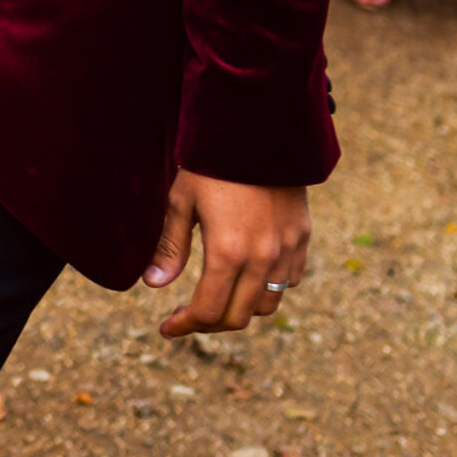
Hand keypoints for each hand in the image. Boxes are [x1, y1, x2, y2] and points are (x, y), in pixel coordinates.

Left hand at [142, 172, 309, 337]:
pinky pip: (289, 281)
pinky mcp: (303, 238)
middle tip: (187, 317)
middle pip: (238, 317)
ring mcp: (287, 250)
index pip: (208, 311)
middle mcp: (262, 258)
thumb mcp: (181, 201)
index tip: (166, 327)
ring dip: (240, 309)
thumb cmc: (211, 163)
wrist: (259, 128)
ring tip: (217, 298)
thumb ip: (170, 247)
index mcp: (227, 252)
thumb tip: (153, 286)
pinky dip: (268, 288)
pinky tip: (248, 275)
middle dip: (209, 324)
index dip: (185, 326)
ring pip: (267, 304)